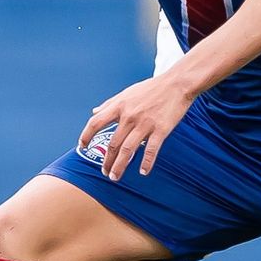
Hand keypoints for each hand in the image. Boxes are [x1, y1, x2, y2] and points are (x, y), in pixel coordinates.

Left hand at [78, 75, 194, 179]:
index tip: (83, 146)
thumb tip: (94, 111)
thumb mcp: (127, 92)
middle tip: (105, 172)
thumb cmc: (152, 88)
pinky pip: (151, 150)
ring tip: (115, 177)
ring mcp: (145, 123)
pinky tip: (143, 171)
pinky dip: (146, 163)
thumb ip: (110, 103)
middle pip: (112, 143)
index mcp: (120, 106)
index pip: (96, 123)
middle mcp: (130, 116)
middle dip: (106, 161)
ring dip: (120, 166)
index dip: (86, 136)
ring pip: (128, 150)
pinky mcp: (161, 129)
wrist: (177, 83)